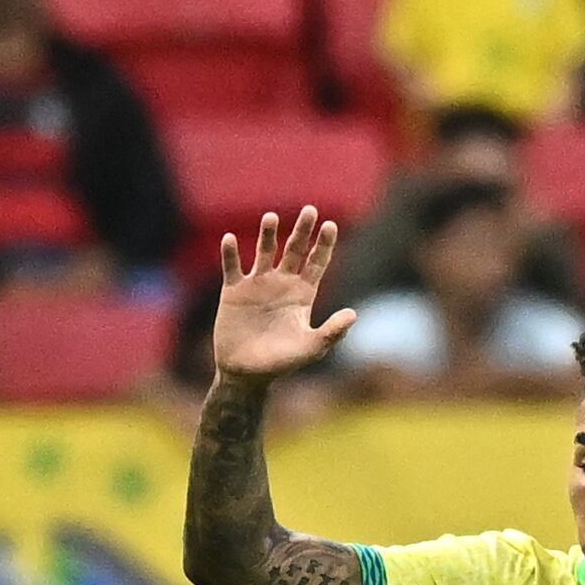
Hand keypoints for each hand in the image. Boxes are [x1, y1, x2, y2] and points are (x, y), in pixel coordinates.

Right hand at [212, 207, 357, 382]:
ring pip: (264, 251)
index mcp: (303, 294)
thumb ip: (331, 332)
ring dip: (268, 234)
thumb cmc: (281, 363)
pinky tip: (230, 239)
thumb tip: (353, 315)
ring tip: (271, 217)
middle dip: (303, 230)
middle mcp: (282, 283)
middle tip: (310, 210)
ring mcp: (257, 285)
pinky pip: (232, 267)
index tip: (330, 225)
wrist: (246, 374)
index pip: (317, 262)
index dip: (324, 244)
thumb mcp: (310, 348)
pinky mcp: (234, 291)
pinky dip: (231, 253)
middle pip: (295, 249)